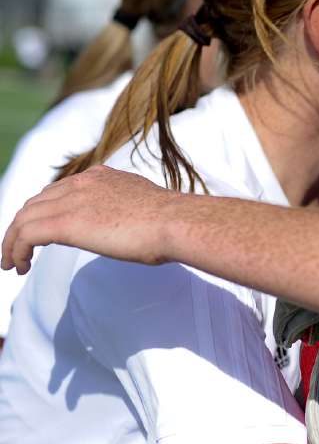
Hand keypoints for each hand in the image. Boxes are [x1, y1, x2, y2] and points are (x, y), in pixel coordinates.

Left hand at [2, 165, 177, 272]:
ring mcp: (72, 200)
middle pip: (35, 203)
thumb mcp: (143, 207)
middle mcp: (82, 183)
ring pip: (23, 218)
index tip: (43, 234)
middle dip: (22, 226)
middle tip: (21, 251)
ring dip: (12, 242)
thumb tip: (127, 225)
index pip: (58, 191)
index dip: (44, 212)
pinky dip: (15, 250)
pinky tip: (19, 266)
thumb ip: (125, 209)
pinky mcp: (65, 222)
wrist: (176, 222)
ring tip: (12, 263)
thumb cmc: (172, 222)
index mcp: (101, 177)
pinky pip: (25, 235)